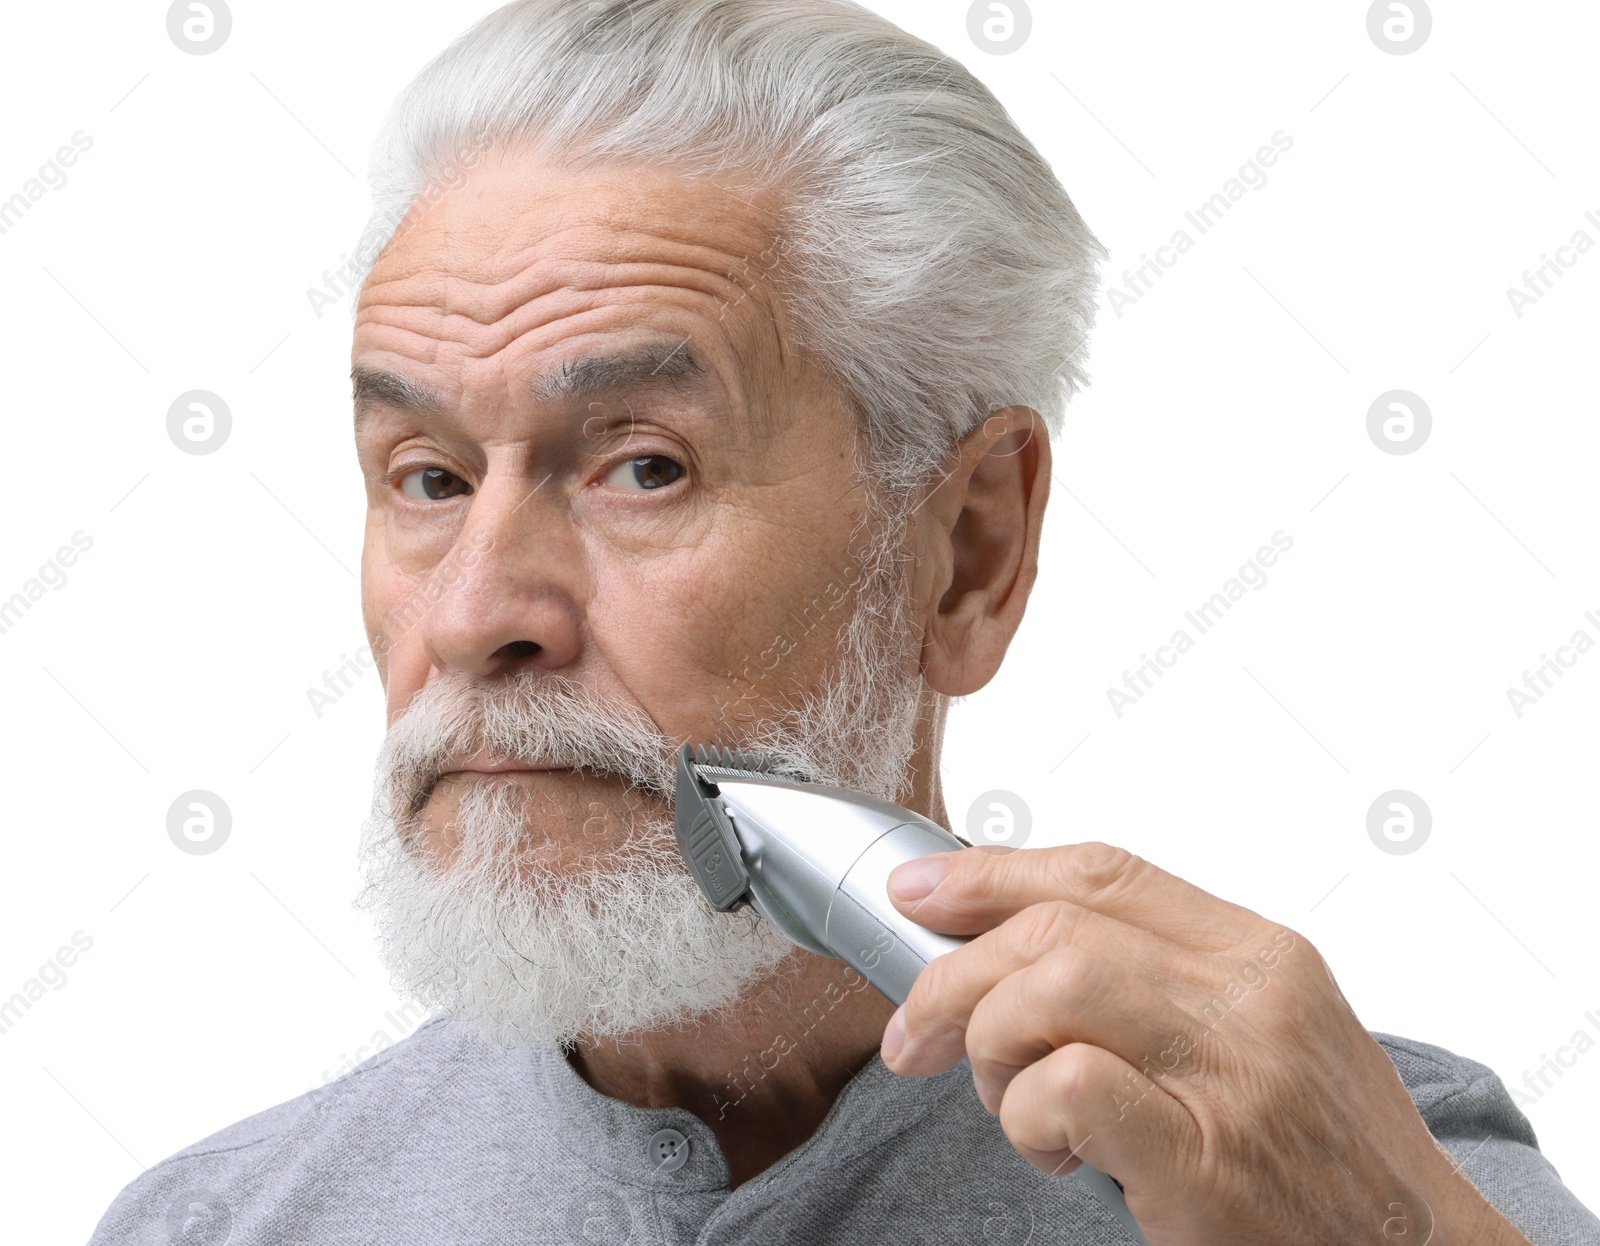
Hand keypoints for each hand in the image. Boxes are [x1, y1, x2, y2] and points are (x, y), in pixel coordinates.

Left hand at [879, 842, 1530, 1244]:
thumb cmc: (1326, 1153)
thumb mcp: (1265, 1032)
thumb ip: (1160, 979)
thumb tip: (1014, 944)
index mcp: (1259, 951)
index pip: (1101, 872)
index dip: (990, 873)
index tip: (918, 892)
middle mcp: (1250, 997)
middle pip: (1057, 927)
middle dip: (955, 974)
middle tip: (919, 1035)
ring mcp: (1233, 1076)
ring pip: (1055, 986)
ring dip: (992, 1045)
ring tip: (1009, 1103)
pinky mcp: (1207, 1163)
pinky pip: (1072, 1088)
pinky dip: (1029, 1114)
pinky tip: (1050, 1151)